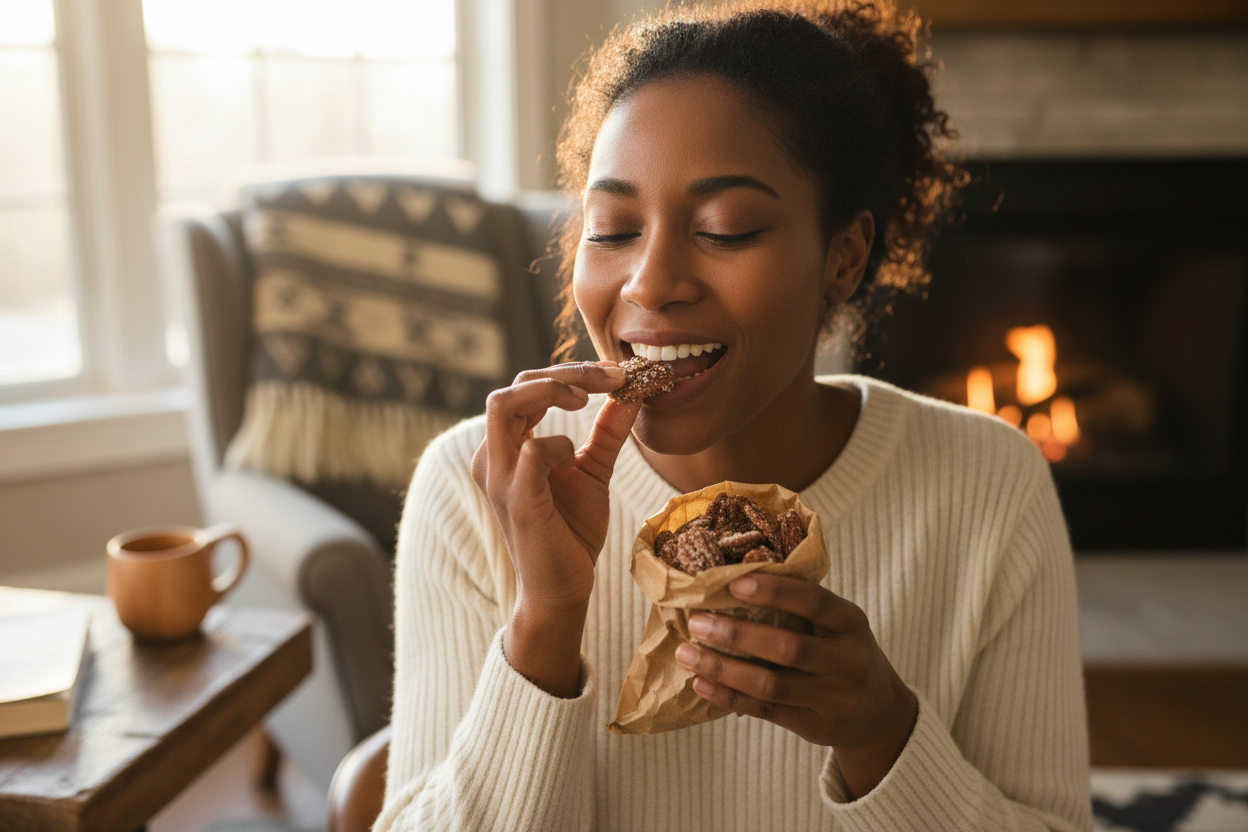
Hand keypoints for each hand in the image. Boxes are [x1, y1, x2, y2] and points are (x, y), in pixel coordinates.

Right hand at [471, 362, 639, 695]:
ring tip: (588, 399)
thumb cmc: (571, 532)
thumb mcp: (593, 471)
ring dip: (551, 390)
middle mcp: (494, 456)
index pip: (527, 386)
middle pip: (514, 386)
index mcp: (508, 446)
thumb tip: (631, 393)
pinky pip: (528, 453)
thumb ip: (607, 432)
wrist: (562, 590)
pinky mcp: (518, 502)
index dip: (570, 373)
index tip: (616, 375)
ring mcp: (501, 478)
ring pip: (503, 405)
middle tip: (613, 377)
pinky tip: (572, 457)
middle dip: (565, 373)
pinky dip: (554, 443)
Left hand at [674, 574, 918, 797]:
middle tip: (697, 622)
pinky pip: (765, 710)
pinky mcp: (815, 726)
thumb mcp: (837, 625)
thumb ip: (800, 607)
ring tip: (687, 653)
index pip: (814, 601)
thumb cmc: (840, 652)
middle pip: (788, 647)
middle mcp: (848, 661)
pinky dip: (729, 696)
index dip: (773, 591)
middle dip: (737, 635)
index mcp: (851, 622)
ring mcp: (834, 698)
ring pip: (771, 684)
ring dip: (723, 669)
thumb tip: (731, 579)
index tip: (733, 584)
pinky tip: (702, 683)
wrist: (878, 712)